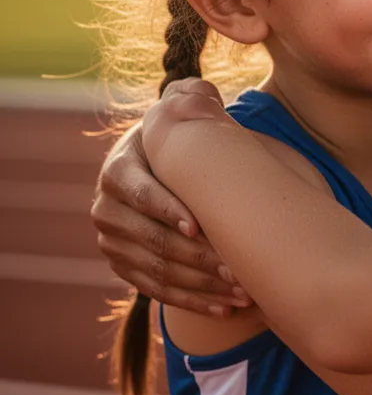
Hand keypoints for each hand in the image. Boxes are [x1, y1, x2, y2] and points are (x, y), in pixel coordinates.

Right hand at [91, 85, 250, 317]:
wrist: (161, 173)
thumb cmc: (181, 146)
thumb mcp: (180, 122)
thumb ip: (191, 100)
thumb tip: (199, 88)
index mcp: (120, 169)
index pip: (140, 192)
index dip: (168, 209)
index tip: (199, 225)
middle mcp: (107, 208)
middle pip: (152, 238)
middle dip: (197, 255)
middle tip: (238, 266)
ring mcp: (113, 242)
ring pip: (158, 269)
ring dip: (202, 283)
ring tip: (242, 289)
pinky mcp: (124, 268)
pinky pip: (158, 290)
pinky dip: (194, 300)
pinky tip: (226, 307)